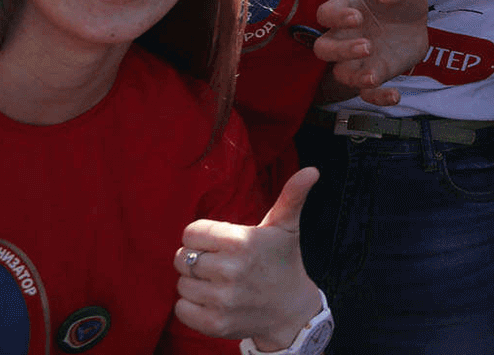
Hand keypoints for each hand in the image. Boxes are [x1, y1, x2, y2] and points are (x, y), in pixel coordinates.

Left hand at [175, 167, 324, 350]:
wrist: (290, 310)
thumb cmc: (282, 261)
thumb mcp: (286, 227)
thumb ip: (292, 196)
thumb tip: (312, 170)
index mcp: (242, 241)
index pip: (191, 232)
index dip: (202, 237)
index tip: (220, 243)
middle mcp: (231, 270)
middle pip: (181, 258)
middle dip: (197, 259)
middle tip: (219, 264)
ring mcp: (222, 299)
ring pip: (181, 284)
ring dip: (195, 284)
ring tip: (218, 283)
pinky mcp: (215, 323)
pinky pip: (182, 309)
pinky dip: (192, 306)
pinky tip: (213, 301)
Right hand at [312, 0, 428, 105]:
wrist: (417, 19)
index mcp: (346, 8)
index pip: (325, 14)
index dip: (336, 17)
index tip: (357, 18)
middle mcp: (344, 36)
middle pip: (323, 49)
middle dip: (341, 51)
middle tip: (367, 46)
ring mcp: (357, 59)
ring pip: (341, 75)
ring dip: (354, 78)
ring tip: (374, 76)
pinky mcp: (374, 74)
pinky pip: (367, 93)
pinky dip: (378, 98)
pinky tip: (395, 95)